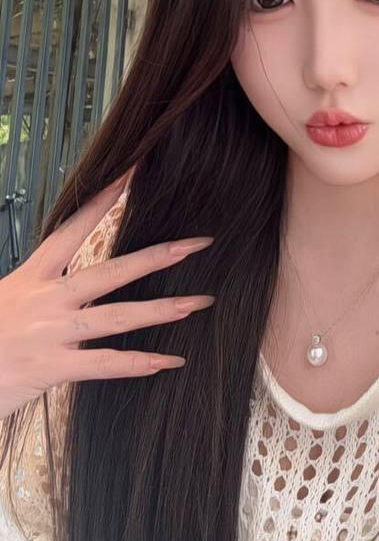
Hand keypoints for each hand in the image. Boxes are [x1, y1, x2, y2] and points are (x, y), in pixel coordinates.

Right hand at [0, 177, 214, 423]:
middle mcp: (46, 300)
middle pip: (110, 272)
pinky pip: (105, 365)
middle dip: (157, 257)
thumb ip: (41, 285)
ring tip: (197, 302)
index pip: (74, 228)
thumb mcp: (7, 296)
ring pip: (117, 317)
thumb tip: (71, 275)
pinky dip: (140, 364)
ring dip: (161, 310)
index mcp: (33, 276)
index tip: (133, 172)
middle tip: (196, 244)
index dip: (104, 198)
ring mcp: (52, 334)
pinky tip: (170, 361)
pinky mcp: (52, 368)